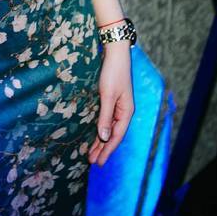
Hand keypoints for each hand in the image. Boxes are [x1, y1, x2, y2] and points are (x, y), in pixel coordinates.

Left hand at [89, 42, 134, 167]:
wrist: (115, 53)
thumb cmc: (113, 73)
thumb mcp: (108, 96)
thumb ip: (106, 117)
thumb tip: (104, 138)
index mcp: (126, 112)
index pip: (116, 136)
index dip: (107, 150)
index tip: (98, 162)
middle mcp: (123, 111)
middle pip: (112, 135)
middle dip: (102, 149)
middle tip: (92, 162)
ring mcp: (118, 106)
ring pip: (108, 128)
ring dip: (100, 141)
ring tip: (91, 153)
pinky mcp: (111, 100)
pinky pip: (106, 120)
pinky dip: (100, 129)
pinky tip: (95, 135)